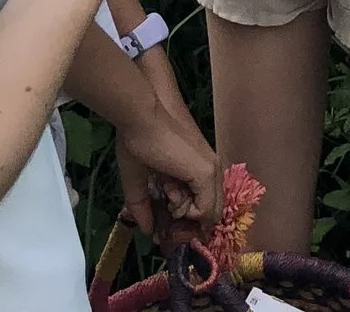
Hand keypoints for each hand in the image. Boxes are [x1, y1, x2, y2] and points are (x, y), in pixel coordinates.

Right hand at [115, 95, 220, 229]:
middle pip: (207, 213)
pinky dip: (186, 211)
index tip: (163, 223)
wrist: (140, 118)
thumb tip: (148, 232)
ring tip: (166, 189)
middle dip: (183, 220)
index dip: (182, 220)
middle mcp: (209, 169)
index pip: (201, 206)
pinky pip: (205, 211)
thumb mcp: (139, 179)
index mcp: (196, 168)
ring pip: (208, 214)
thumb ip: (143, 206)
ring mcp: (211, 170)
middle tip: (164, 208)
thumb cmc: (137, 141)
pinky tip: (172, 191)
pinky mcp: (207, 173)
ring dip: (183, 212)